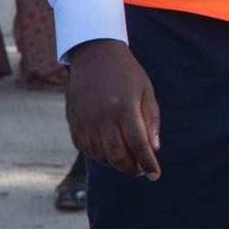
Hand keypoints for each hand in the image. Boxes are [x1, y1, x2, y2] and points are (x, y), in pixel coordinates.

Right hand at [65, 38, 160, 178]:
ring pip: (100, 155)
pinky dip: (98, 155)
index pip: (138, 145)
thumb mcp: (146, 91)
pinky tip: (108, 153)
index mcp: (124, 108)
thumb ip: (150, 120)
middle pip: (117, 156)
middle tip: (140, 170)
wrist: (94, 52)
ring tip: (127, 161)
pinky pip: (85, 147)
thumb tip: (153, 149)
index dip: (148, 163)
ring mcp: (85, 120)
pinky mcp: (73, 121)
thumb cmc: (126, 72)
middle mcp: (102, 117)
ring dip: (115, 163)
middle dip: (131, 168)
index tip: (155, 175)